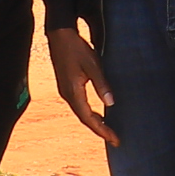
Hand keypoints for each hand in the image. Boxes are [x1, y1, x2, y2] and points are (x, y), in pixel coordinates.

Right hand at [46, 27, 117, 148]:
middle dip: (100, 130)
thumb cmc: (76, 48)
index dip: (102, 130)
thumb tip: (110, 103)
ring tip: (108, 130)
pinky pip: (79, 105)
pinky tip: (98, 114)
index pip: (88, 118)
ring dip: (94, 122)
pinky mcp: (67, 86)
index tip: (114, 139)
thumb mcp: (93, 65)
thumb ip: (101, 84)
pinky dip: (89, 113)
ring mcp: (65, 91)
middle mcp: (67, 95)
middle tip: (115, 139)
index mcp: (73, 92)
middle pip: (84, 118)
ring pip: (81, 112)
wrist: (59, 35)